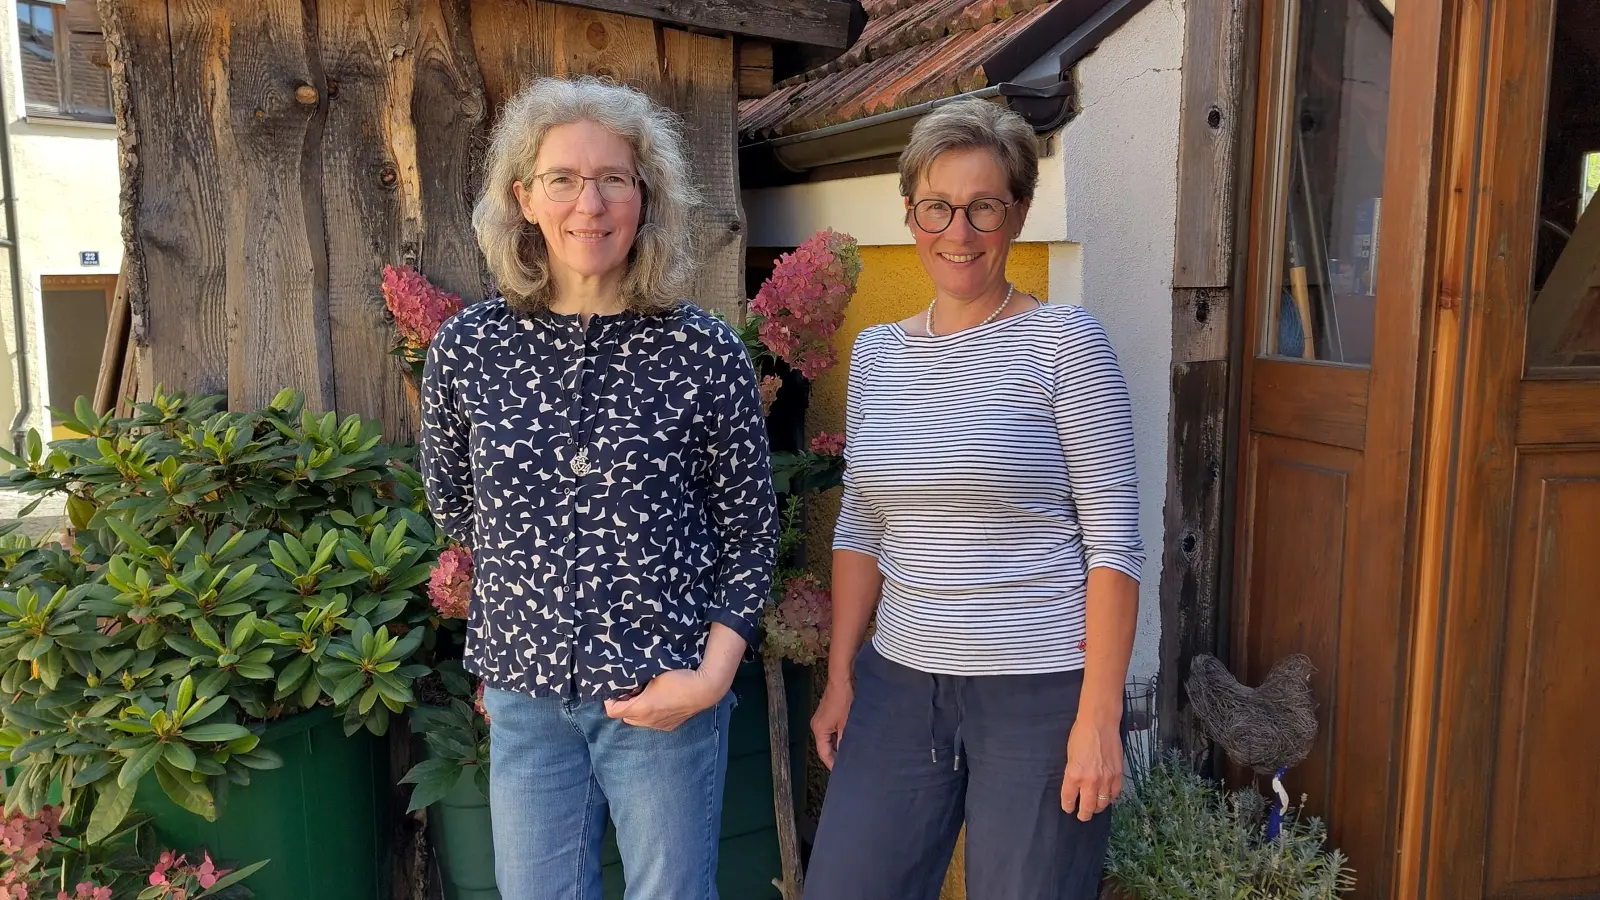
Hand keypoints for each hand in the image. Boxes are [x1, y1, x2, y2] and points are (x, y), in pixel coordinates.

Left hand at [604, 669, 723, 731]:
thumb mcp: (654, 674)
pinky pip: (652, 723)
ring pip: (638, 721)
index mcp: (641, 708)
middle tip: (631, 690)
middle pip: (624, 717)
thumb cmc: (679, 677)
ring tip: (645, 695)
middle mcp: (648, 721)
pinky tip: (659, 701)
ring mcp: (659, 725)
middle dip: (624, 704)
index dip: (610, 700)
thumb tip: (627, 681)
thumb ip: (637, 680)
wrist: (704, 689)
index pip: (613, 711)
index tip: (614, 689)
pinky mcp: (670, 726)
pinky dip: (650, 714)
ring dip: (637, 710)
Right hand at [810, 680, 852, 769]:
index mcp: (819, 730)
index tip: (840, 772)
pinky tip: (847, 741)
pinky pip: (830, 732)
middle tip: (847, 765)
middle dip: (835, 756)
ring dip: (837, 746)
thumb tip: (847, 754)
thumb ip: (845, 741)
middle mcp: (816, 727)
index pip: (824, 753)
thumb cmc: (843, 700)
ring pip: (828, 740)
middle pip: (824, 747)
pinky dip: (837, 738)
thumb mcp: (847, 724)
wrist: (841, 682)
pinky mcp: (825, 716)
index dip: (832, 763)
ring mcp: (820, 721)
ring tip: (849, 754)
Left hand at [1061, 716, 1122, 820]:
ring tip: (1094, 808)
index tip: (1068, 808)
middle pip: (1087, 807)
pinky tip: (1106, 798)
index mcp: (1073, 775)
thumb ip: (1072, 773)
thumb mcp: (1069, 756)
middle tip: (1082, 815)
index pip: (1069, 799)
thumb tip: (1074, 787)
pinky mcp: (1118, 775)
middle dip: (1083, 814)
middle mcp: (1089, 781)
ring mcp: (1105, 779)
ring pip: (1102, 804)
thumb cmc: (1081, 735)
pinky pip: (1114, 794)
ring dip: (1097, 808)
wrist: (1100, 724)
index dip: (1068, 806)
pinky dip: (1110, 798)